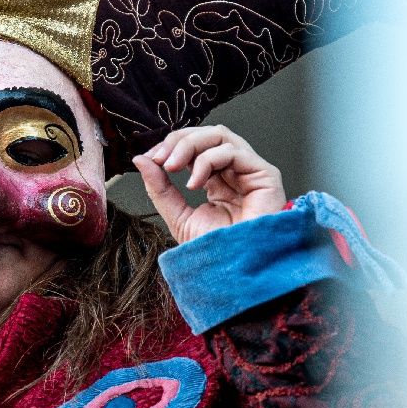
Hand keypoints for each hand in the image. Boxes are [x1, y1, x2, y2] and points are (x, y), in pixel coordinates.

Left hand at [132, 125, 286, 243]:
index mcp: (217, 179)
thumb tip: (140, 160)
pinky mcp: (266, 175)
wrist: (236, 273)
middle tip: (160, 159)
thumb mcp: (178, 216)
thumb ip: (159, 188)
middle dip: (178, 141)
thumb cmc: (216, 251)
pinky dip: (206, 160)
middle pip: (207, 134)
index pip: (195, 146)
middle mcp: (235, 171)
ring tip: (172, 167)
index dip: (171, 146)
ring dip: (189, 146)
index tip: (150, 158)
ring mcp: (251, 171)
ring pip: (219, 135)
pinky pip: (233, 151)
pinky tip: (194, 183)